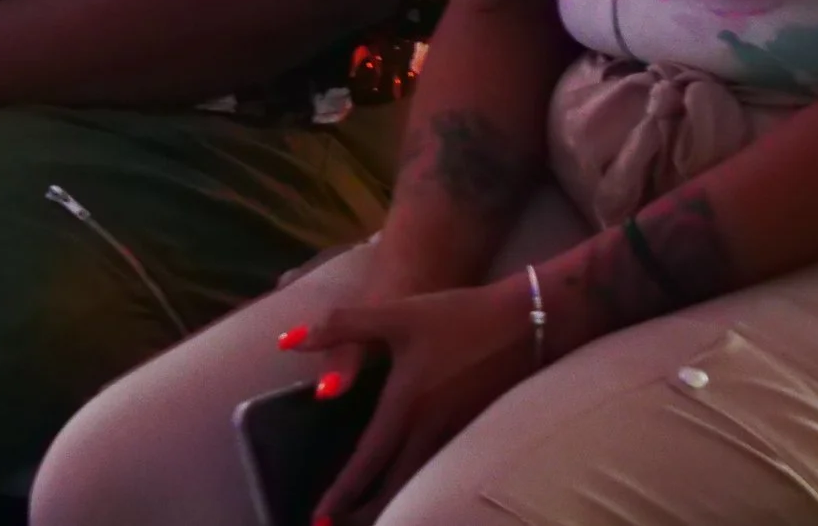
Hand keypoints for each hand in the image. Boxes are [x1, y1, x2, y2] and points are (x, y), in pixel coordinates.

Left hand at [282, 277, 535, 523]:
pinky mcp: (478, 433)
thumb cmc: (458, 314)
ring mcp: (459, 436)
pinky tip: (411, 487)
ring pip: (419, 485)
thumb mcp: (395, 312)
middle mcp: (432, 430)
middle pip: (395, 490)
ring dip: (393, 505)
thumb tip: (287, 341)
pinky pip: (441, 474)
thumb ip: (340, 325)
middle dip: (365, 514)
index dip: (343, 494)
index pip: (368, 463)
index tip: (320, 519)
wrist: (529, 320)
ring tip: (369, 516)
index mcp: (407, 405)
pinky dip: (419, 490)